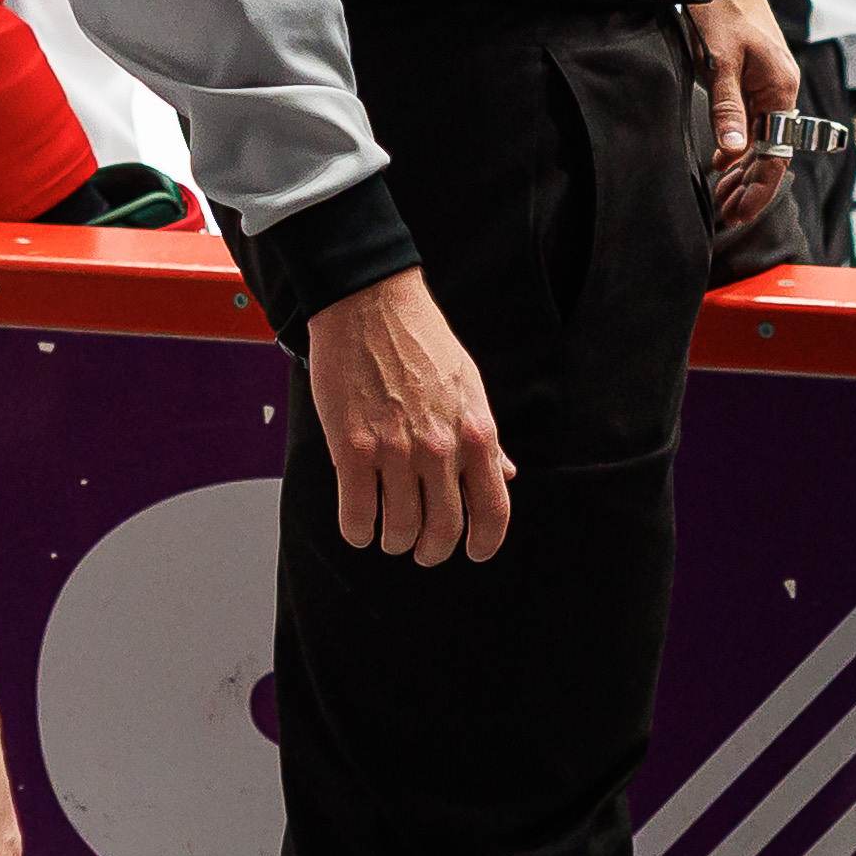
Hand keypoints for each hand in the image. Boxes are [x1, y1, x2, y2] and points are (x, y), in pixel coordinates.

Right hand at [307, 266, 510, 562]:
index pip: (493, 510)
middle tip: (423, 550)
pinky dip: (358, 531)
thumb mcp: (470, 386)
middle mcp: (439, 448)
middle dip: (433, 551)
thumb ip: (486, 439)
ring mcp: (394, 451)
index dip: (486, 543)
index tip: (475, 551)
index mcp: (476, 433)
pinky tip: (359, 527)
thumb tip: (504, 476)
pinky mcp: (351, 449)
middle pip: (443, 530)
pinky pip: (357, 515)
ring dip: (394, 541)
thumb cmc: (421, 340)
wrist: (369, 303)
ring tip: (390, 534)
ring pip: (399, 529)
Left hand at [685, 0, 801, 216]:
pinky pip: (749, 124)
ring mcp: (766, 86)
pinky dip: (736, 147)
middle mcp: (780, 91)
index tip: (739, 213)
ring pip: (759, 141)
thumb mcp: (719, 60)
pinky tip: (722, 164)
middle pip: (771, 153)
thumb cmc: (722, 8)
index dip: (759, 188)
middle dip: (750, 187)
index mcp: (781, 88)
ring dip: (742, 171)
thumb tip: (735, 152)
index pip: (777, 154)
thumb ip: (727, 107)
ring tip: (722, 198)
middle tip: (726, 214)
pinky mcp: (751, 79)